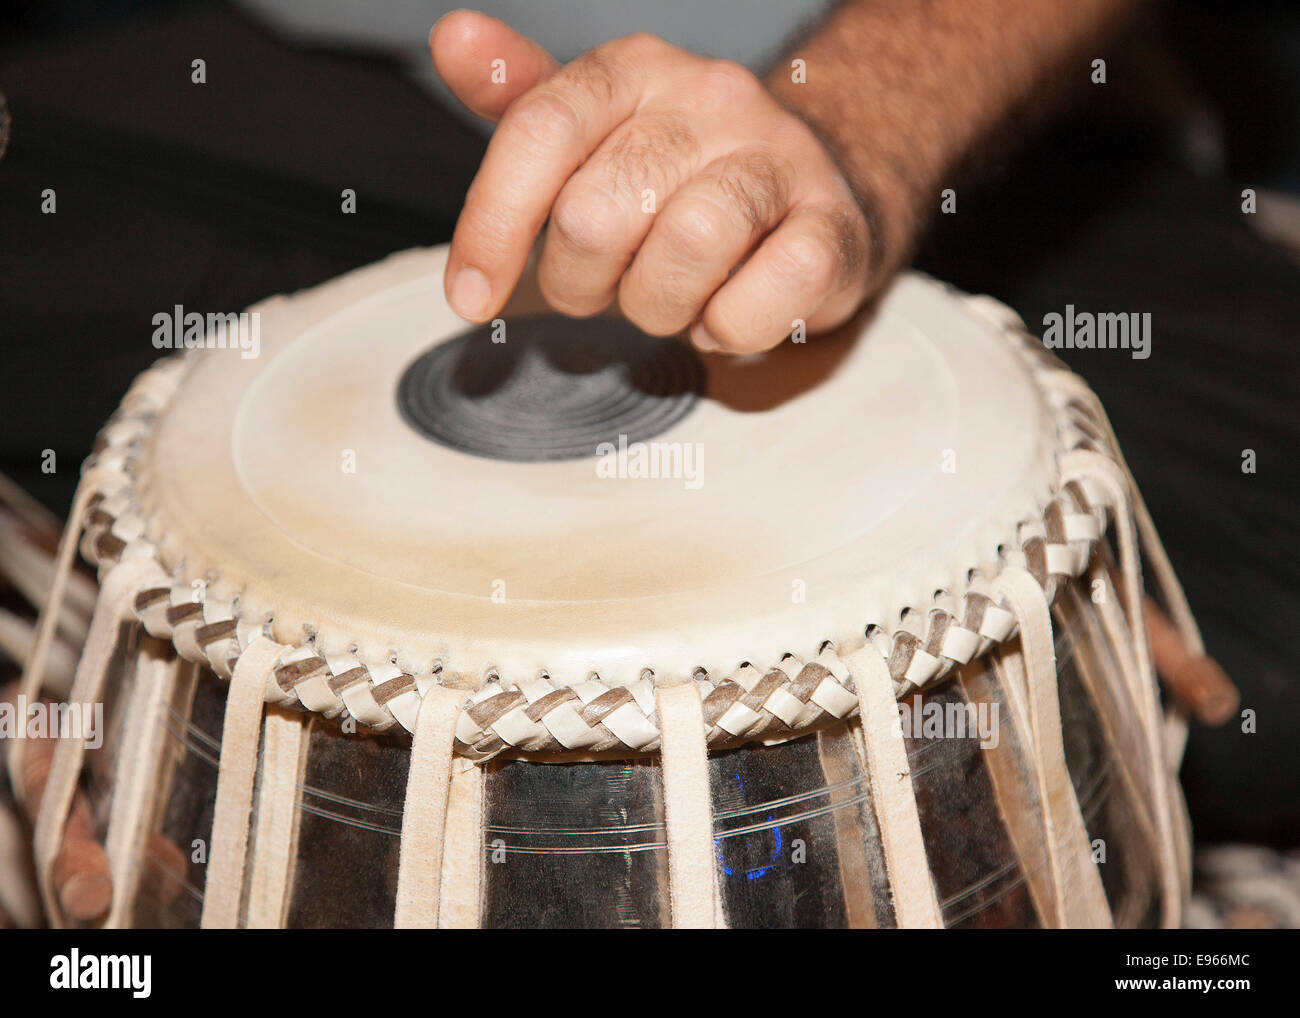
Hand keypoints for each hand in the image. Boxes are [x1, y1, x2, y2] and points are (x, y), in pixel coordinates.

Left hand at [430, 10, 874, 353]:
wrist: (814, 188)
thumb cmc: (684, 174)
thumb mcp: (595, 130)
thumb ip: (522, 100)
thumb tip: (453, 40)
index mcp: (636, 69)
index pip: (539, 132)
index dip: (492, 224)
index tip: (471, 297)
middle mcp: (710, 99)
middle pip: (597, 213)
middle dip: (581, 281)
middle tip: (606, 283)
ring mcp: (778, 161)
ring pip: (684, 251)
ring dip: (657, 306)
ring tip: (670, 296)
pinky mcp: (831, 229)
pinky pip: (756, 302)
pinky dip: (728, 329)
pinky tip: (726, 311)